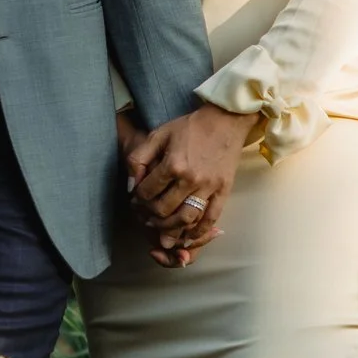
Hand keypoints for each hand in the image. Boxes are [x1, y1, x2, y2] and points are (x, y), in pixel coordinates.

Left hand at [126, 103, 257, 260]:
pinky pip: (210, 218)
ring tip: (162, 230)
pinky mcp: (223, 191)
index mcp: (173, 164)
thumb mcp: (158, 134)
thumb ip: (139, 158)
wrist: (226, 121)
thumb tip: (131, 185)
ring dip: (170, 229)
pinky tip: (188, 236)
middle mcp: (190, 179)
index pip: (147, 193)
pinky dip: (198, 232)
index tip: (136, 200)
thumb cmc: (190, 127)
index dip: (137, 200)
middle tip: (146, 216)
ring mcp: (209, 187)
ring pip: (185, 219)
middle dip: (150, 216)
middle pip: (164, 210)